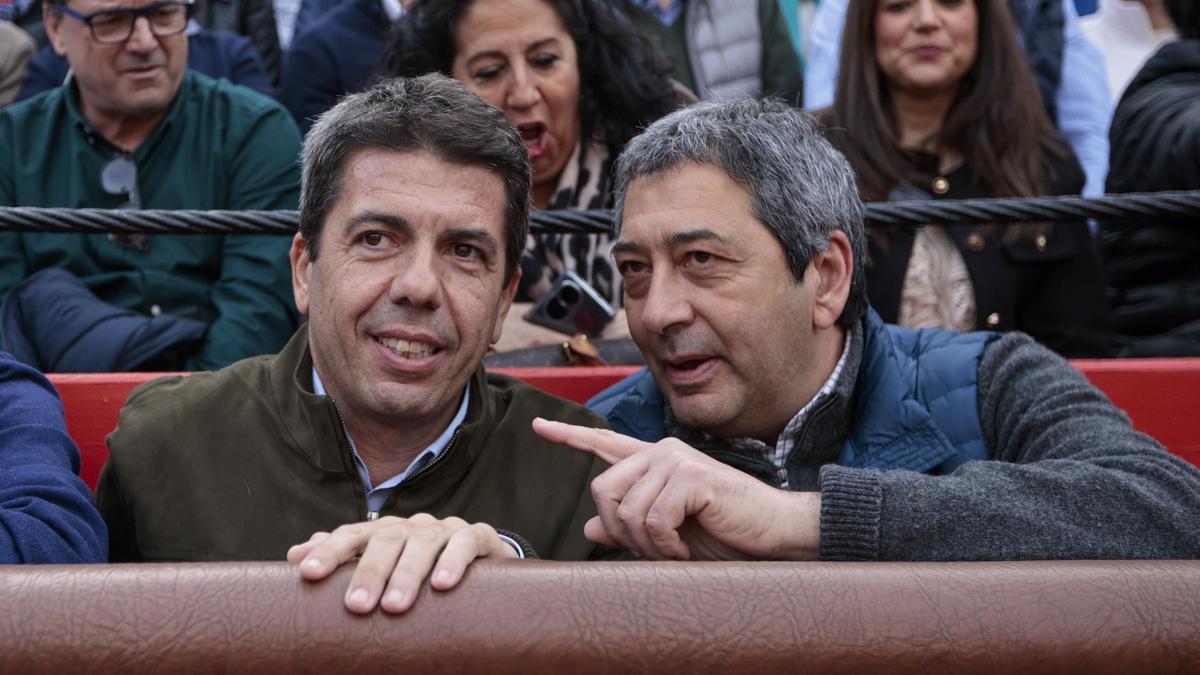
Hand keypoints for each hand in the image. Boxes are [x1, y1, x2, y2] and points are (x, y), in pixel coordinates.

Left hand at [287, 514, 518, 613]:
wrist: (481, 561)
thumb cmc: (420, 570)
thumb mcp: (381, 566)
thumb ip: (343, 560)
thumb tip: (293, 555)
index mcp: (384, 532)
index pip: (352, 535)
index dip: (330, 551)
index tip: (308, 573)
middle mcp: (411, 526)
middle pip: (386, 539)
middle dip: (368, 572)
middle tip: (355, 605)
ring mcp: (445, 529)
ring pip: (423, 543)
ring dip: (407, 574)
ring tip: (394, 606)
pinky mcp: (478, 536)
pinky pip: (465, 543)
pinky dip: (453, 561)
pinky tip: (442, 585)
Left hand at [532, 418, 820, 560]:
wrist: (772, 534)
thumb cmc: (725, 533)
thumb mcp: (668, 535)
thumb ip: (630, 526)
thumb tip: (589, 527)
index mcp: (655, 462)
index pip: (605, 444)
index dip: (569, 437)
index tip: (538, 426)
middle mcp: (662, 452)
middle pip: (603, 489)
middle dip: (619, 530)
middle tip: (651, 550)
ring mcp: (676, 460)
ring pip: (627, 510)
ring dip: (646, 544)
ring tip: (673, 551)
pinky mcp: (691, 476)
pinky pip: (652, 519)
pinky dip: (664, 545)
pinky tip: (683, 549)